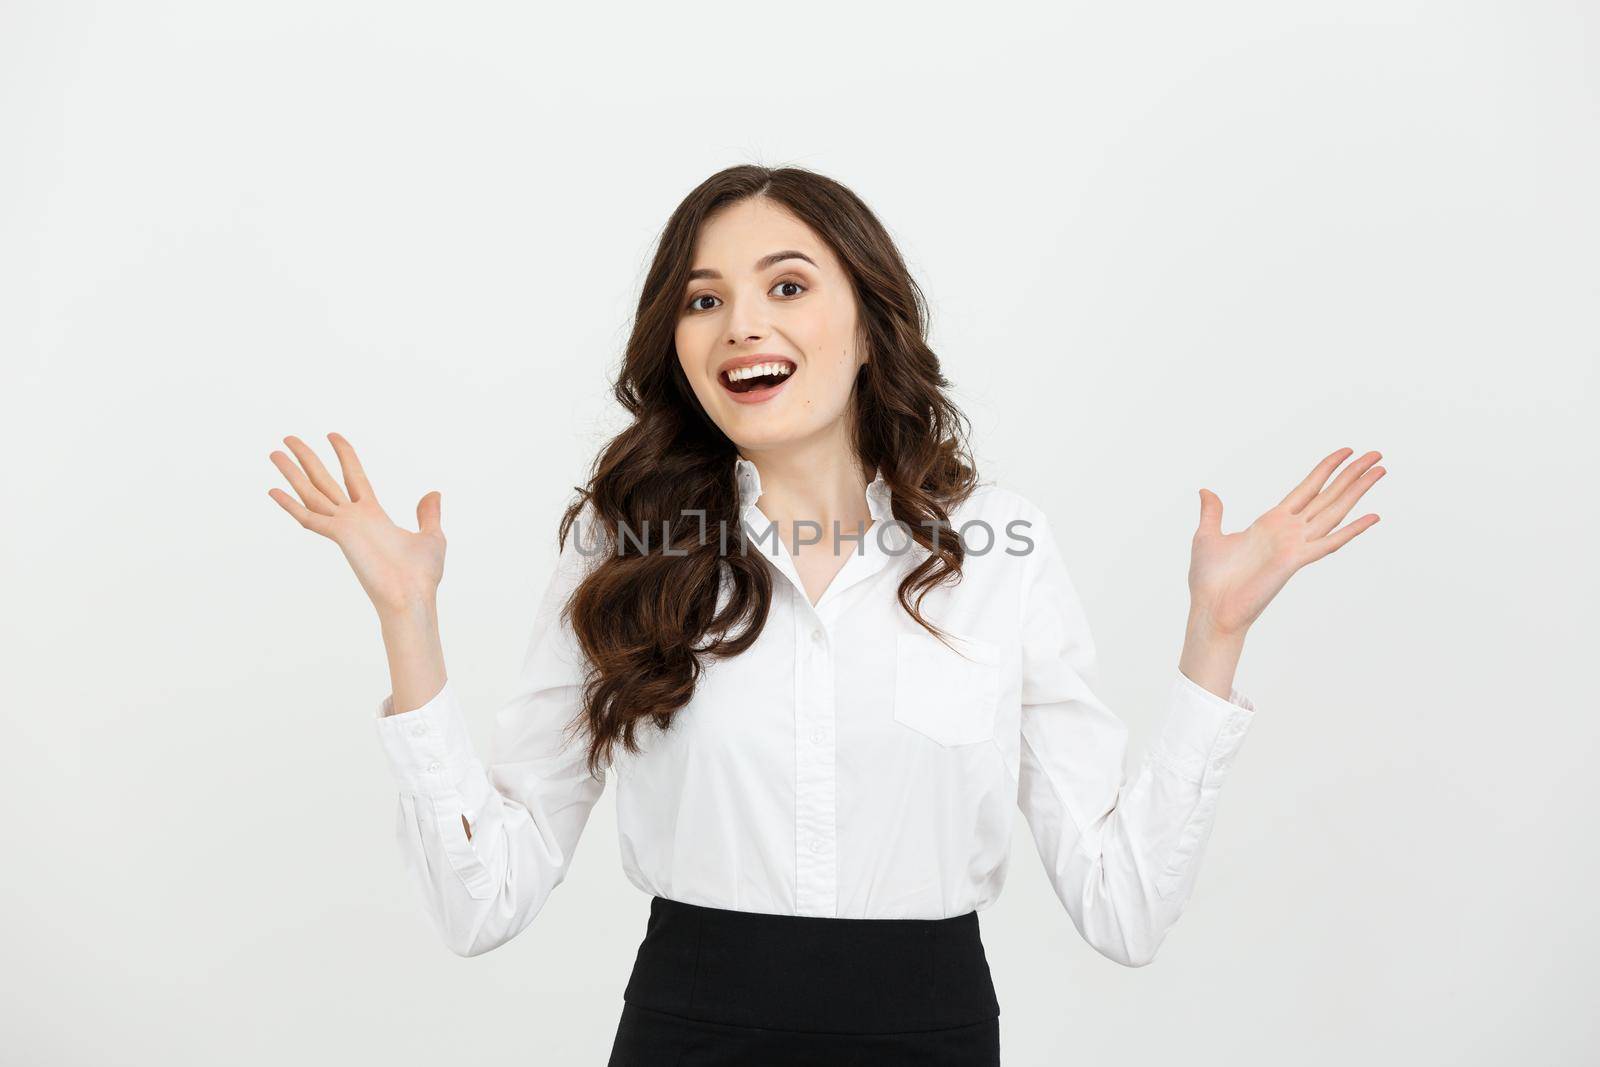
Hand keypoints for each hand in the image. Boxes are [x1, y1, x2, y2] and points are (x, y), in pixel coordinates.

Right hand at [267, 432, 446, 615]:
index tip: (332, 435)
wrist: (413, 597)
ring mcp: (344, 527)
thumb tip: (433, 494)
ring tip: (274, 452)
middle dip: (307, 459)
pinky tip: (273, 490)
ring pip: (312, 493)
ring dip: (292, 473)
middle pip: (324, 480)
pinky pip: (310, 517)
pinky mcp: (340, 536)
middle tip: (288, 438)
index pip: (354, 477)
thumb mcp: (431, 537)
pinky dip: (290, 505)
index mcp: (373, 516)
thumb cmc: (422, 576)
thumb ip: (428, 515)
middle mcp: (354, 519)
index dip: (344, 455)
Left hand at [1187, 447, 1384, 637]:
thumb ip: (1212, 512)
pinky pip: (1329, 543)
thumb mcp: (1207, 536)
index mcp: (1271, 523)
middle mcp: (1289, 532)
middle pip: (1328, 496)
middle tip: (1376, 454)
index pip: (1306, 489)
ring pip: (1334, 512)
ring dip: (1357, 491)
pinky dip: (1351, 530)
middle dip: (1352, 475)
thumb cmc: (1209, 580)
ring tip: (1380, 471)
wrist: (1210, 609)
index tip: (1346, 451)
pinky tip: (1373, 516)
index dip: (1326, 470)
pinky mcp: (1295, 561)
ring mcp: (1295, 545)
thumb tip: (1205, 491)